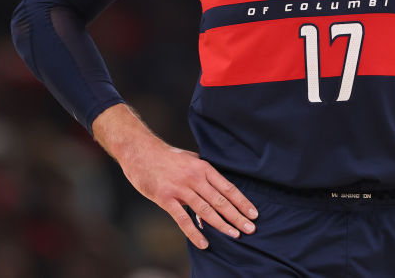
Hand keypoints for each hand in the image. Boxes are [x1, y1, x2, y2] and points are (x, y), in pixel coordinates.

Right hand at [93, 104, 257, 248]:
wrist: (140, 151)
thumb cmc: (167, 156)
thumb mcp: (191, 159)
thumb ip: (204, 173)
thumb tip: (219, 186)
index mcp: (203, 168)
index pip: (228, 188)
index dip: (242, 202)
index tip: (254, 214)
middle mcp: (195, 178)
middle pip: (220, 201)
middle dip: (237, 216)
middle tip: (250, 229)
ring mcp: (180, 189)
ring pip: (206, 210)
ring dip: (222, 224)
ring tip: (235, 235)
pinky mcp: (165, 198)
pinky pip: (182, 219)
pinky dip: (194, 232)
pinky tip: (204, 243)